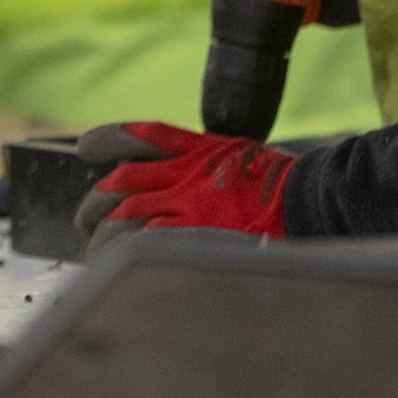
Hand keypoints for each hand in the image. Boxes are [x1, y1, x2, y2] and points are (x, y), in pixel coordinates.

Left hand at [73, 120, 295, 252]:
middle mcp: (185, 174)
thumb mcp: (241, 155)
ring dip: (102, 234)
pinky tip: (112, 262)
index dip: (105, 139)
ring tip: (94, 249)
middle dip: (95, 202)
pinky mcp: (197, 234)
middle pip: (121, 183)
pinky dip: (123, 251)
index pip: (139, 135)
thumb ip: (206, 162)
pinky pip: (146, 243)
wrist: (312, 199)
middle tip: (84, 219)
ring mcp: (189, 204)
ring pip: (125, 217)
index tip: (85, 148)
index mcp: (197, 149)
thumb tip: (182, 177)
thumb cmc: (284, 184)